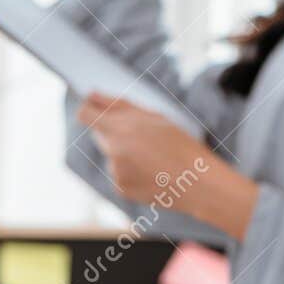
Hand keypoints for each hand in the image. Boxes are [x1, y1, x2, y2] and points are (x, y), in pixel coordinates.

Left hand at [77, 92, 258, 239]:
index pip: (85, 115)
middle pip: (99, 135)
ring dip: (123, 154)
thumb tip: (90, 94)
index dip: (89, 111)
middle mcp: (114, 150)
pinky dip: (130, 172)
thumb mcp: (154, 116)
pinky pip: (118, 174)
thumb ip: (118, 104)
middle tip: (142, 139)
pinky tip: (152, 173)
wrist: (198, 183)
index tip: (96, 112)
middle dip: (114, 133)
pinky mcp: (120, 188)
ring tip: (153, 159)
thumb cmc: (181, 145)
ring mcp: (115, 171)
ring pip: (110, 156)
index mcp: (121, 127)